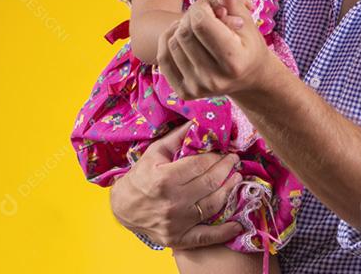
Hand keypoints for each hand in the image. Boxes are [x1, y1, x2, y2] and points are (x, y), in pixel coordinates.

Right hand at [109, 125, 243, 247]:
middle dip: (227, 169)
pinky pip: (206, 237)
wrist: (122, 208)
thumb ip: (178, 137)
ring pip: (213, 205)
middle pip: (210, 183)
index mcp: (165, 178)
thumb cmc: (140, 177)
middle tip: (235, 161)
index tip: (226, 151)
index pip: (201, 165)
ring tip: (237, 179)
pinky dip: (224, 232)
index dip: (217, 157)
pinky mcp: (178, 239)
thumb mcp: (155, 152)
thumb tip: (198, 121)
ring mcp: (176, 223)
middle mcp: (172, 202)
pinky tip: (238, 224)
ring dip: (230, 190)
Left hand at [158, 0, 276, 98]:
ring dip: (181, 27)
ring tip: (198, 27)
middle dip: (192, 15)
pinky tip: (185, 37)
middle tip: (206, 16)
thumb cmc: (247, 42)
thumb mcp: (243, 17)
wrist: (248, 78)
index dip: (203, 6)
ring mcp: (197, 88)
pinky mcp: (184, 93)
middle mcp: (214, 79)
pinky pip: (163, 56)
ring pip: (171, 42)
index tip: (214, 6)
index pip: (200, 22)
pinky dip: (170, 40)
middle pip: (184, 32)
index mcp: (234, 60)